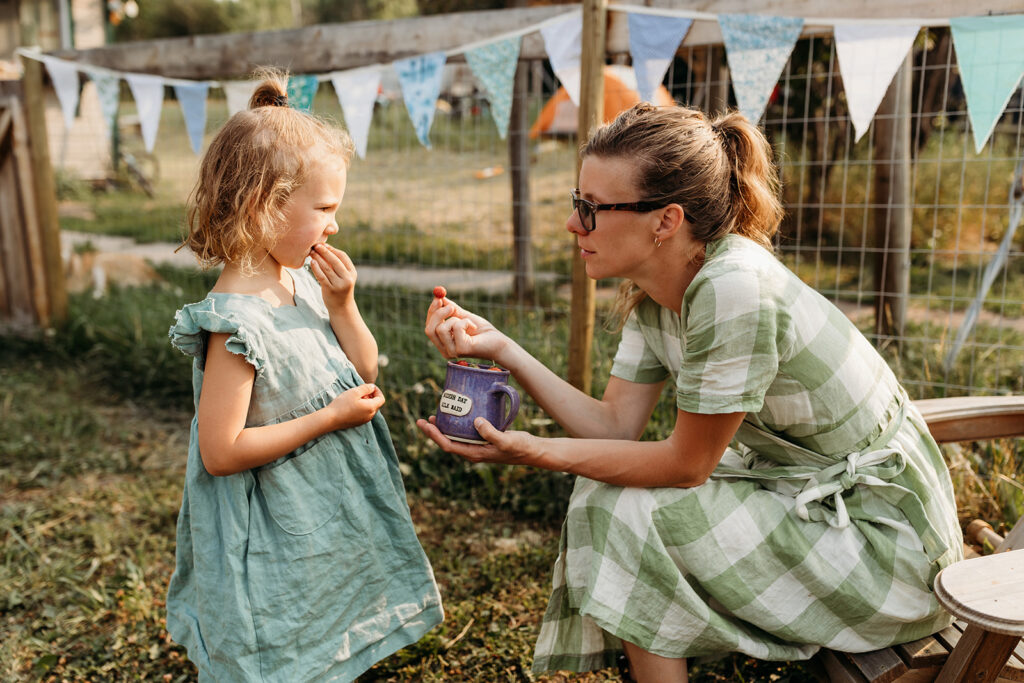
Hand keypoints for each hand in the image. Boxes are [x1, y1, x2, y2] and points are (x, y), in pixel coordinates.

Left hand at [310, 243, 356, 310]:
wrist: (341, 307)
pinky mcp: (330, 289)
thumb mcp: (343, 277)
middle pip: (335, 260)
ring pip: (327, 268)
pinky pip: (321, 276)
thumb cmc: (340, 289)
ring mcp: (339, 284)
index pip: (343, 256)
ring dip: (318, 258)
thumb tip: (324, 249)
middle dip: (324, 251)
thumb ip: (337, 265)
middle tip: (316, 245)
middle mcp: (347, 278)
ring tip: (311, 252)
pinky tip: (312, 262)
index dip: (333, 249)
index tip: (324, 245)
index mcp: (352, 272)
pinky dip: (316, 268)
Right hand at [326, 383, 384, 429]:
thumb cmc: (342, 404)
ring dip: (366, 402)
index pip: (382, 399)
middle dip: (372, 396)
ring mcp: (364, 421)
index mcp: (371, 408)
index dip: (378, 391)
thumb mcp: (355, 392)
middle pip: (376, 404)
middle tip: (361, 391)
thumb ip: (366, 388)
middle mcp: (370, 416)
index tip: (370, 387)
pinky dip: (362, 408)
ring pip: (370, 409)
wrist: (330, 419)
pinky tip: (352, 405)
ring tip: (356, 397)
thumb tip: (373, 387)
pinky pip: (364, 414)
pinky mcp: (358, 423)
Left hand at [415, 415, 534, 465]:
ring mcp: (478, 446)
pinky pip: (465, 433)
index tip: (426, 424)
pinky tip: (457, 415)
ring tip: (435, 416)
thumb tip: (476, 422)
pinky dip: (456, 425)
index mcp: (474, 454)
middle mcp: (473, 451)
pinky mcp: (483, 439)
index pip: (448, 446)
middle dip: (434, 432)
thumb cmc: (519, 447)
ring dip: (443, 429)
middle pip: (447, 442)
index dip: (435, 436)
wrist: (532, 450)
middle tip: (423, 419)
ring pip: (455, 438)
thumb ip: (490, 433)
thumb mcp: (505, 440)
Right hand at [424, 295, 508, 361]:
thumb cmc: (483, 332)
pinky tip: (474, 328)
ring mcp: (452, 352)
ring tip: (469, 322)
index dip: (432, 313)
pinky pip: (456, 328)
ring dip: (455, 319)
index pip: (429, 328)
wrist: (500, 342)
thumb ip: (452, 310)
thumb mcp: (465, 318)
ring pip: (441, 329)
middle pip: (429, 330)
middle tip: (449, 305)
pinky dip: (465, 322)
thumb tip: (440, 298)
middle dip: (437, 314)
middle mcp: (445, 350)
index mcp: (444, 344)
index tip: (438, 298)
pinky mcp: (461, 349)